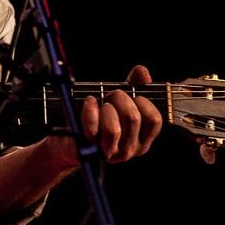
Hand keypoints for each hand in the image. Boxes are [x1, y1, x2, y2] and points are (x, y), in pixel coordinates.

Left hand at [44, 65, 162, 167]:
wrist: (70, 138)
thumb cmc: (100, 116)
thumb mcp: (119, 101)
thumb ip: (133, 85)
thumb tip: (142, 71)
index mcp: (142, 140)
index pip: (154, 120)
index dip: (144, 102)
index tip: (133, 96)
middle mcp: (129, 150)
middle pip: (132, 119)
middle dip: (120, 98)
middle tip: (111, 95)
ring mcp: (109, 153)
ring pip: (113, 129)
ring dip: (106, 109)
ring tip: (101, 104)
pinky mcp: (90, 150)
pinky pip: (92, 130)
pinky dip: (89, 111)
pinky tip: (89, 101)